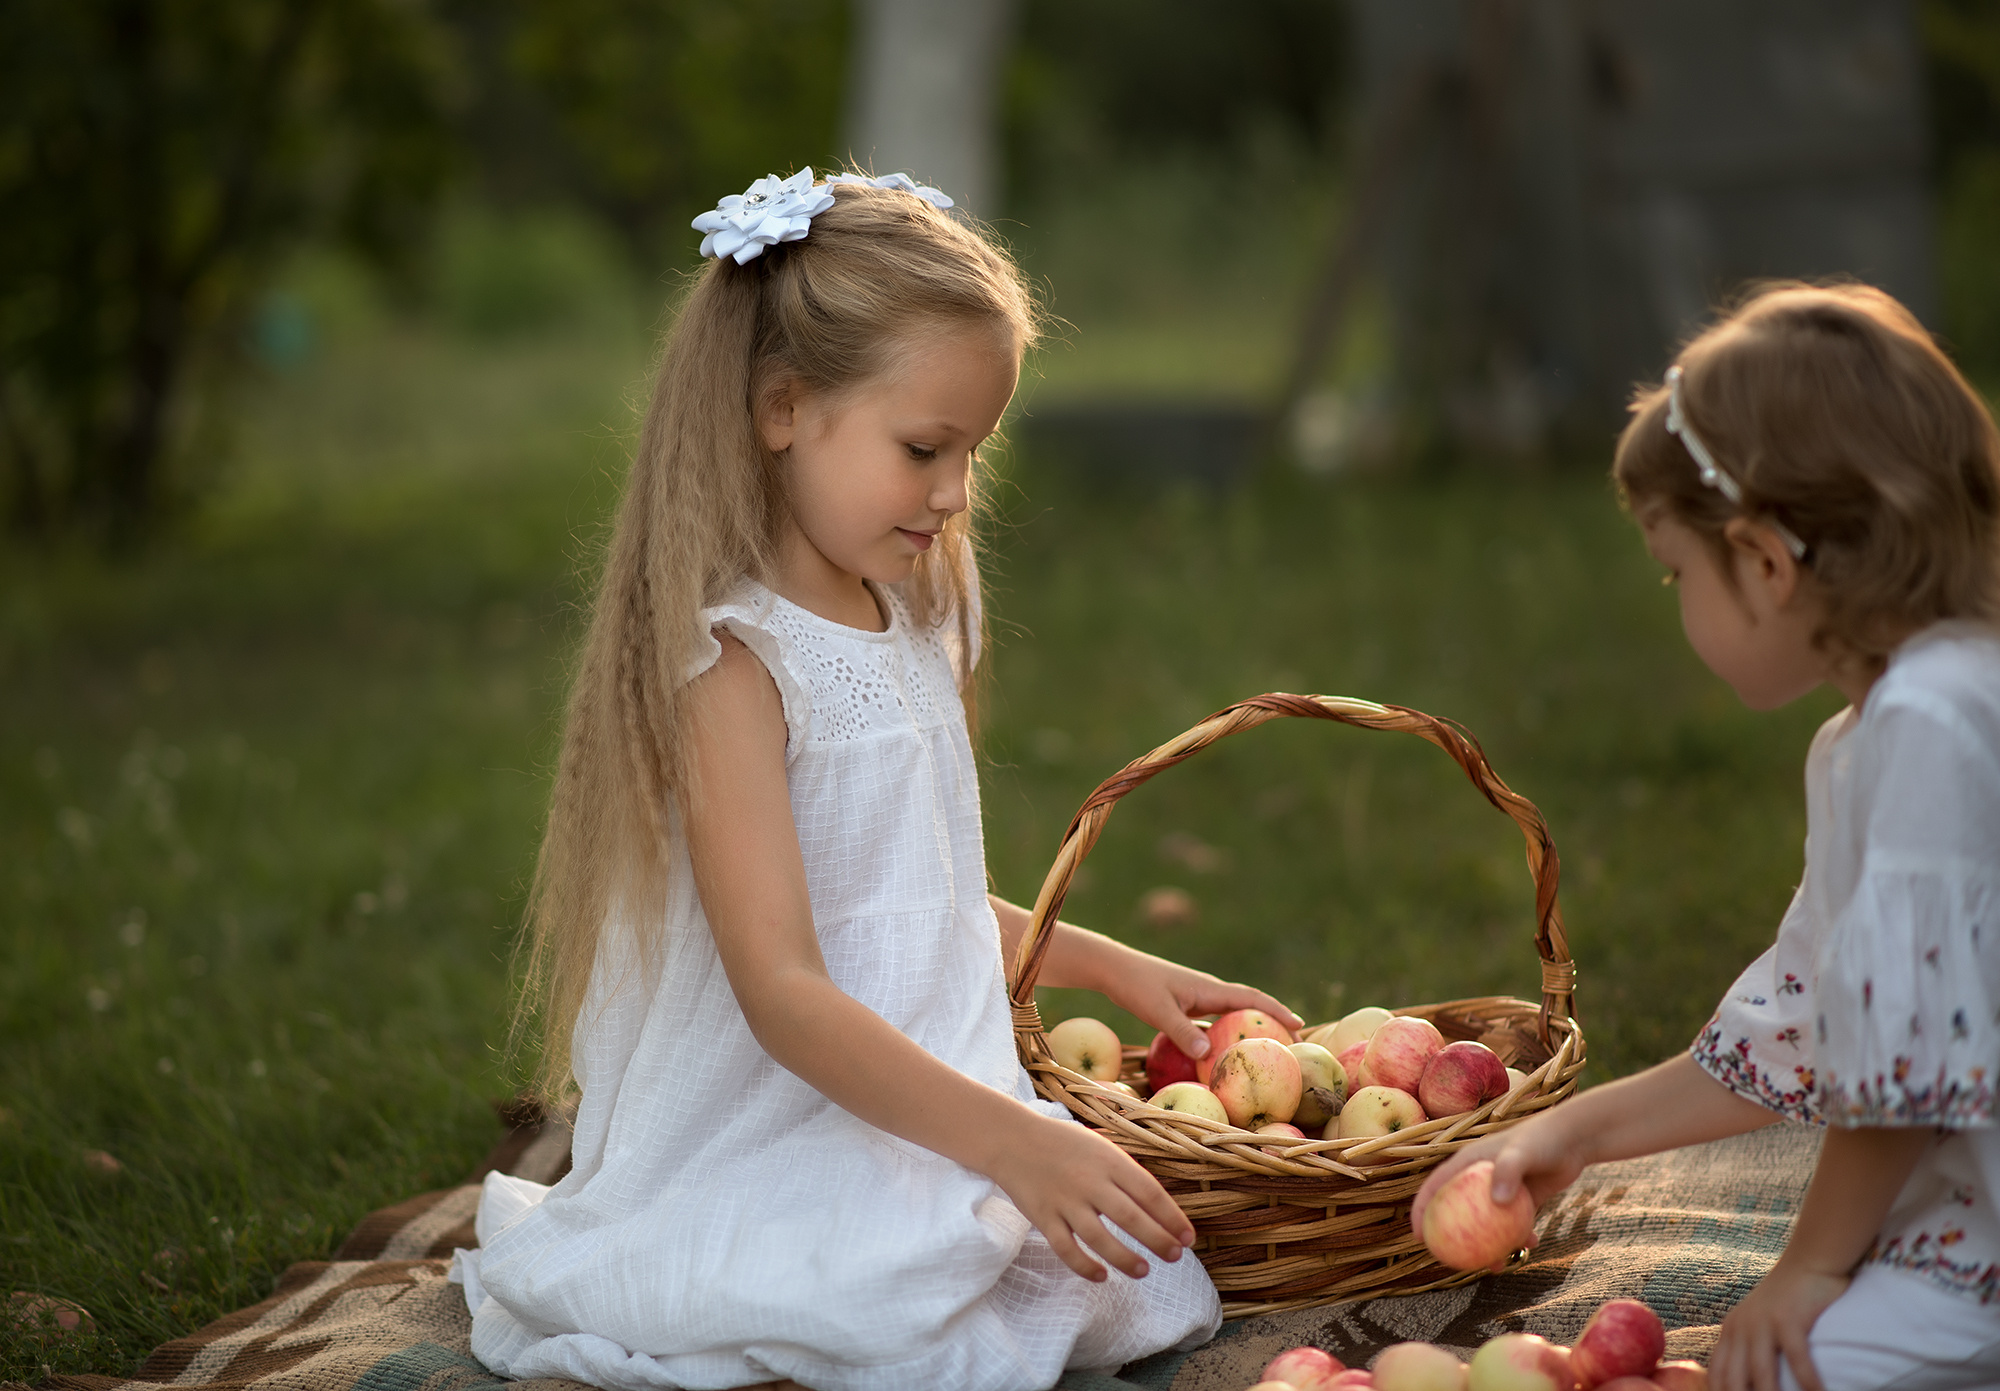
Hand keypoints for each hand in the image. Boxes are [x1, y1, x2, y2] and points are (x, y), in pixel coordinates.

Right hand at [985, 1111, 1196, 1281]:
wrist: (1013, 1140)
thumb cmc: (1066, 1145)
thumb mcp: (1101, 1148)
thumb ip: (1126, 1175)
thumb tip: (1161, 1210)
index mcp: (1109, 1160)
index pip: (1149, 1192)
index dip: (1172, 1218)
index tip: (1188, 1238)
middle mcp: (1089, 1181)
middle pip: (1131, 1217)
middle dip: (1158, 1240)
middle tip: (1174, 1256)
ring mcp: (1065, 1201)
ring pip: (1100, 1238)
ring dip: (1125, 1259)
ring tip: (1144, 1271)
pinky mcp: (1043, 1217)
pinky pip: (1066, 1249)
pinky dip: (1085, 1266)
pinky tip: (1102, 1275)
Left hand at [1099, 948, 1302, 1061]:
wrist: (1113, 968)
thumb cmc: (1136, 986)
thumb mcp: (1158, 1011)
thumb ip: (1182, 1032)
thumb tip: (1208, 1055)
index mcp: (1208, 989)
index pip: (1251, 999)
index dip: (1276, 1010)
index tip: (1299, 1024)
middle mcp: (1208, 991)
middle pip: (1249, 1004)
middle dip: (1272, 1019)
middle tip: (1293, 1040)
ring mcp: (1196, 996)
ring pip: (1232, 1012)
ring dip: (1250, 1026)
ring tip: (1267, 1046)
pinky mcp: (1184, 1003)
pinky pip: (1213, 1019)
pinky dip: (1225, 1032)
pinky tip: (1224, 1049)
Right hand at [1410, 1108, 1585, 1245]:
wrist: (1572, 1138)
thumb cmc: (1543, 1140)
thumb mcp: (1522, 1152)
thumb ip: (1508, 1171)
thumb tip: (1497, 1202)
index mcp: (1468, 1163)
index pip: (1435, 1186)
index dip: (1421, 1210)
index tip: (1419, 1236)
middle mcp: (1479, 1177)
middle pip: (1456, 1210)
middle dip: (1452, 1237)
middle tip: (1455, 1260)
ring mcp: (1500, 1189)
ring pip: (1485, 1223)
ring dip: (1488, 1245)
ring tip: (1496, 1265)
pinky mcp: (1521, 1198)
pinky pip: (1512, 1224)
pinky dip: (1518, 1237)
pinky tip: (1531, 1246)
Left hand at [1710, 1260, 1846, 1390]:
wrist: (1808, 1262)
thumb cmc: (1787, 1299)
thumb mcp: (1756, 1322)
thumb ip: (1747, 1349)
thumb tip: (1749, 1383)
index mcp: (1730, 1332)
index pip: (1717, 1375)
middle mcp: (1741, 1329)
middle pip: (1734, 1379)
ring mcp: (1762, 1324)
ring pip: (1761, 1374)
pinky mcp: (1788, 1319)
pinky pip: (1797, 1358)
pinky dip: (1807, 1381)